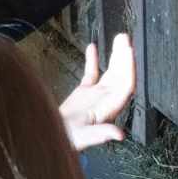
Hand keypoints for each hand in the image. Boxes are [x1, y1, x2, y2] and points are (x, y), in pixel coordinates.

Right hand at [59, 33, 134, 149]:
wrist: (49, 136)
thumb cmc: (67, 140)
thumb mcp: (83, 138)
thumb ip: (101, 134)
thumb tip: (119, 134)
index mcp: (108, 108)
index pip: (125, 84)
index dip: (128, 67)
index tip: (128, 51)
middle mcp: (106, 100)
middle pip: (120, 75)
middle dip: (124, 57)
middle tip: (125, 38)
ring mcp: (95, 95)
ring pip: (110, 72)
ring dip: (114, 56)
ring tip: (118, 38)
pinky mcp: (83, 93)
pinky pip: (92, 73)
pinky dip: (93, 60)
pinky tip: (92, 47)